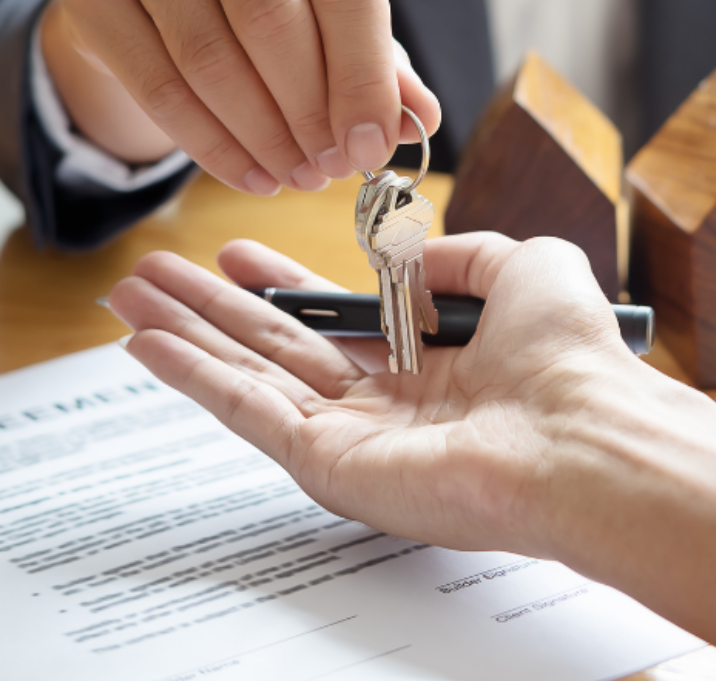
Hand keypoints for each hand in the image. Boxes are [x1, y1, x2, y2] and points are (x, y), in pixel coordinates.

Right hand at [41, 0, 439, 192]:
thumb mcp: (337, 4)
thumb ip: (383, 58)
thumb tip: (421, 119)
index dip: (365, 77)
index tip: (374, 146)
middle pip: (272, 17)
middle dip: (312, 111)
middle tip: (332, 166)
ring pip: (211, 56)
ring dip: (264, 135)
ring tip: (298, 175)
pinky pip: (158, 84)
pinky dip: (212, 144)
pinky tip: (251, 174)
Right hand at [109, 234, 637, 554]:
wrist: (582, 429)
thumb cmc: (569, 352)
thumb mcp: (525, 265)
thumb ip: (462, 253)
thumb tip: (411, 259)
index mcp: (433, 361)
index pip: (339, 319)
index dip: (286, 284)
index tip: (240, 252)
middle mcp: (388, 403)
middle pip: (282, 345)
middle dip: (216, 307)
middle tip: (157, 274)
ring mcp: (355, 436)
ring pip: (252, 375)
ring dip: (188, 335)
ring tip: (131, 297)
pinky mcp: (330, 466)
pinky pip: (249, 412)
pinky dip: (194, 377)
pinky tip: (150, 344)